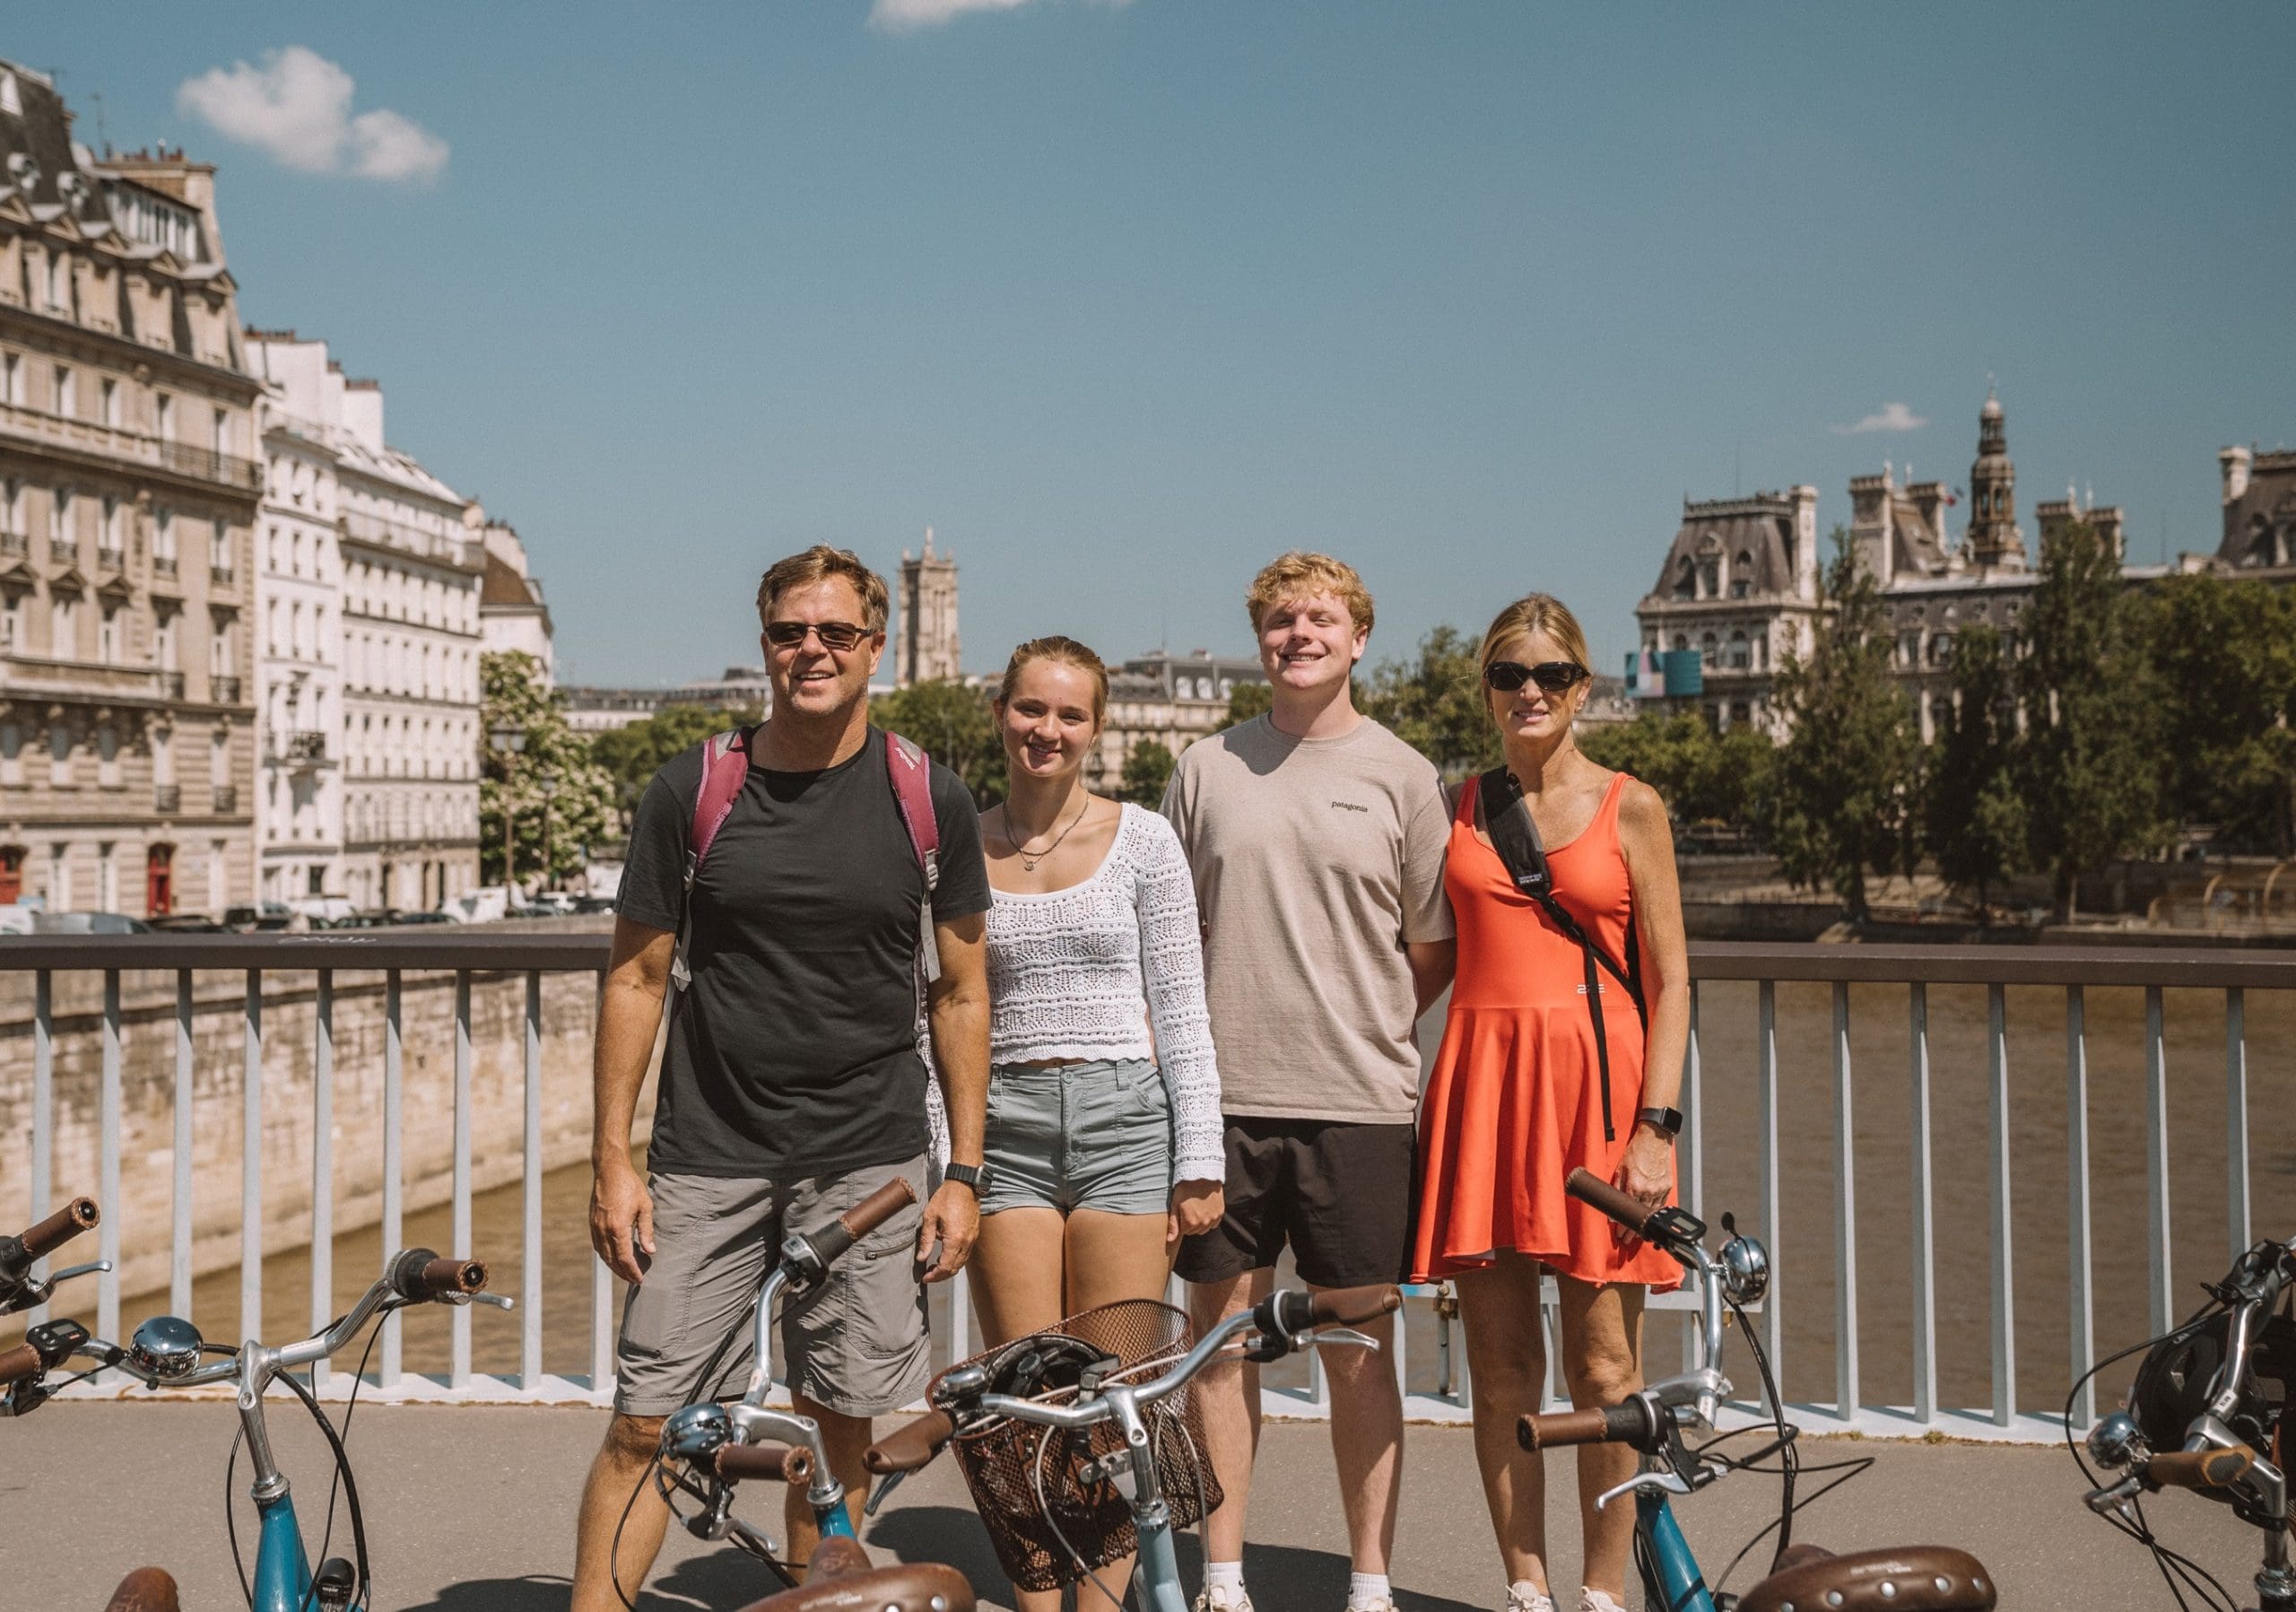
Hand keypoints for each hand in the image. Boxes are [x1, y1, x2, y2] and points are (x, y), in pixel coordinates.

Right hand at [590, 1159, 654, 1283]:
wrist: (609, 1171)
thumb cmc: (630, 1186)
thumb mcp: (645, 1207)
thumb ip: (647, 1230)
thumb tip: (650, 1251)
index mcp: (618, 1228)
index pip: (625, 1258)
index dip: (633, 1271)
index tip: (640, 1279)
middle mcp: (604, 1230)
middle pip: (612, 1260)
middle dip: (623, 1273)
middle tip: (634, 1280)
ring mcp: (596, 1227)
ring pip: (603, 1254)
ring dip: (613, 1266)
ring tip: (625, 1272)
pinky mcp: (593, 1223)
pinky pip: (598, 1245)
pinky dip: (606, 1255)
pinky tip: (614, 1257)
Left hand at [917, 1180, 978, 1282]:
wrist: (964, 1184)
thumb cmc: (947, 1197)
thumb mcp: (930, 1217)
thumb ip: (926, 1240)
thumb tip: (921, 1258)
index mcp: (955, 1239)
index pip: (945, 1267)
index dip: (934, 1276)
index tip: (925, 1277)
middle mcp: (966, 1242)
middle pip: (955, 1268)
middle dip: (941, 1275)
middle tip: (928, 1275)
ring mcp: (972, 1238)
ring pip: (961, 1262)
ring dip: (949, 1268)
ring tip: (935, 1267)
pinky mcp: (974, 1234)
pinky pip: (966, 1254)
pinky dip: (955, 1260)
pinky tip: (945, 1255)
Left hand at [1168, 1180, 1224, 1242]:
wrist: (1202, 1174)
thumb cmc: (1185, 1188)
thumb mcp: (1175, 1204)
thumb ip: (1173, 1224)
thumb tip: (1169, 1240)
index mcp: (1190, 1223)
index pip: (1183, 1232)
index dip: (1181, 1221)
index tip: (1181, 1211)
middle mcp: (1203, 1223)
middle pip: (1193, 1231)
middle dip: (1190, 1223)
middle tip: (1188, 1208)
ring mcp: (1213, 1218)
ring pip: (1204, 1229)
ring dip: (1200, 1223)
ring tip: (1197, 1208)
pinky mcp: (1220, 1213)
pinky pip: (1214, 1224)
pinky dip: (1209, 1219)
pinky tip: (1205, 1209)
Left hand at [1612, 1126, 1673, 1248]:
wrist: (1655, 1139)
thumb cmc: (1636, 1151)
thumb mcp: (1620, 1168)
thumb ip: (1616, 1189)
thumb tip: (1612, 1207)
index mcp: (1635, 1186)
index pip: (1628, 1213)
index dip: (1623, 1226)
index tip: (1620, 1235)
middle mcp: (1648, 1190)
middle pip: (1641, 1217)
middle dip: (1633, 1231)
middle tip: (1627, 1240)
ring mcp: (1660, 1189)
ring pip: (1652, 1213)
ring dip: (1645, 1224)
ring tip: (1639, 1234)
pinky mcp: (1668, 1186)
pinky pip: (1662, 1205)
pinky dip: (1655, 1213)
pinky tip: (1651, 1219)